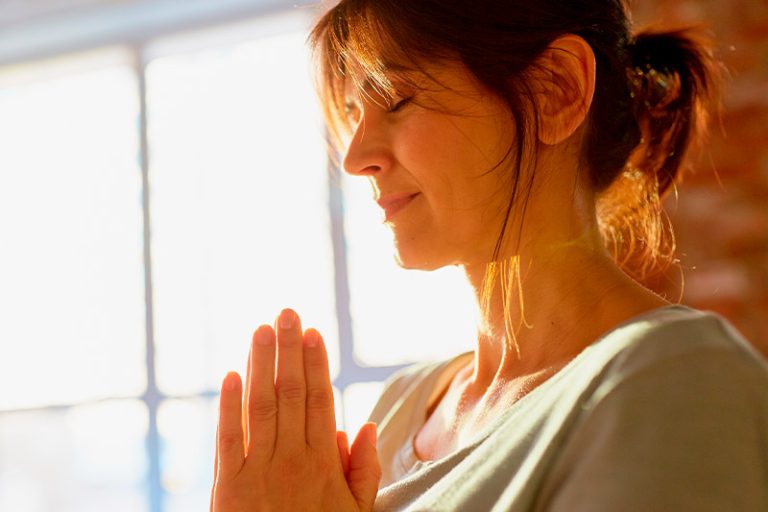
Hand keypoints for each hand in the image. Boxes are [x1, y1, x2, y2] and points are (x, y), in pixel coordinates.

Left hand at [210, 308, 380, 511]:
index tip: (314, 332)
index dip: (316, 363)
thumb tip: (362, 423)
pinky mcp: (227, 485)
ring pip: (260, 406)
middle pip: (290, 393)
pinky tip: (230, 375)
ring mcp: (256, 469)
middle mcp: (290, 459)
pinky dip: (227, 406)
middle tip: (287, 312)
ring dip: (261, 365)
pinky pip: (227, 439)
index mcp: (322, 462)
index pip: (319, 400)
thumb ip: (362, 470)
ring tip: (262, 329)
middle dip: (288, 350)